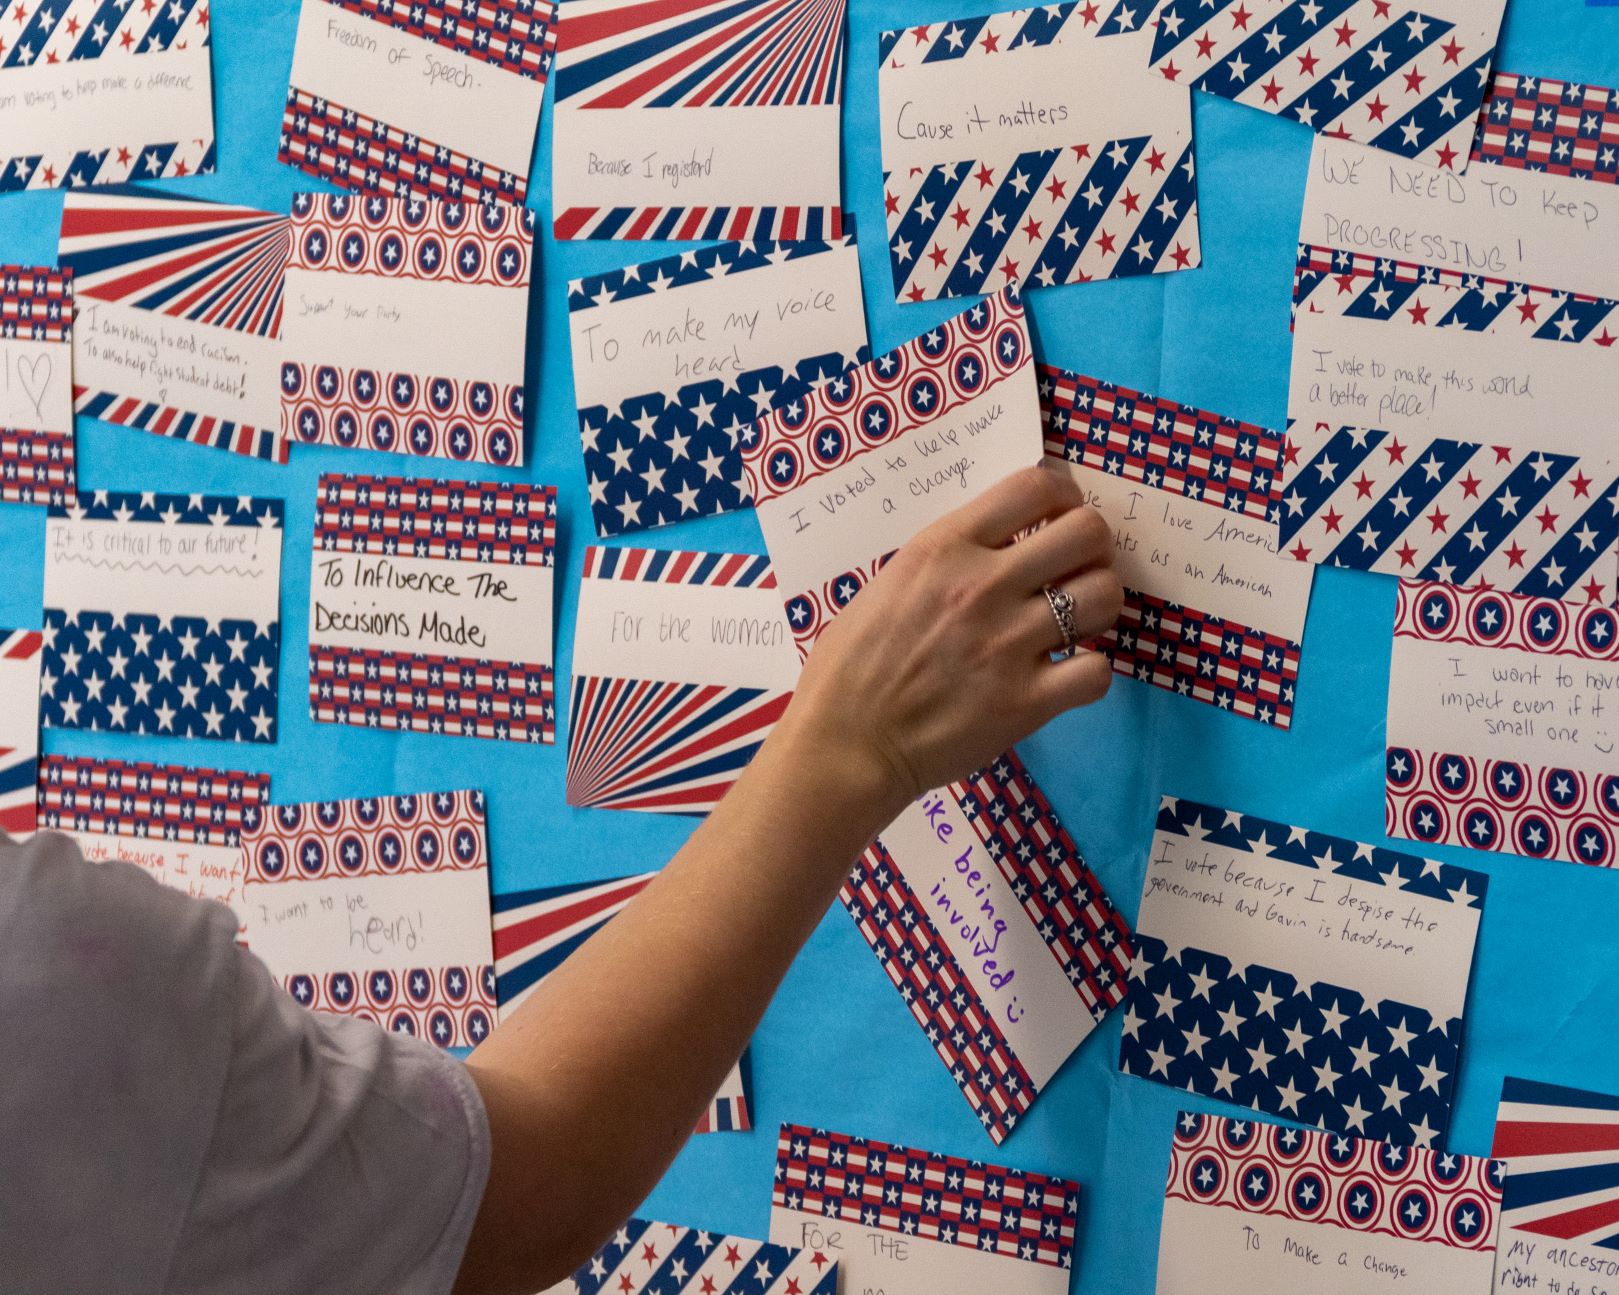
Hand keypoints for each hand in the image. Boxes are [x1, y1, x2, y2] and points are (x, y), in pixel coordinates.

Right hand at [781, 463, 1122, 820]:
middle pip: (1087, 532)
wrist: (843, 743)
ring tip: (1074, 624)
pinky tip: (1064, 677)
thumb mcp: (890, 583)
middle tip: (1076, 571)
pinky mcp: (1026, 702)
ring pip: (1104, 596)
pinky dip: (1089, 673)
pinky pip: (1097, 671)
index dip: (1064, 495)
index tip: (1059, 516)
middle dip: (1094, 549)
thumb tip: (998, 546)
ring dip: (1098, 607)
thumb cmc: (850, 665)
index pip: (1034, 487)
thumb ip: (947, 559)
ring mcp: (1009, 644)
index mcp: (945, 548)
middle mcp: (984, 585)